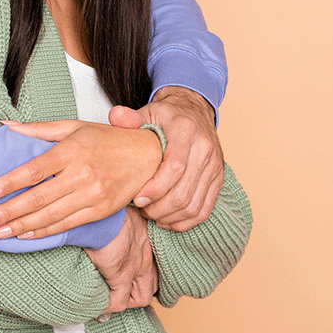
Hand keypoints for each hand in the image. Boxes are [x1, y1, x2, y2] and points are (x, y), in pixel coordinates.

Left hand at [0, 121, 161, 239]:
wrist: (147, 156)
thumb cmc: (107, 139)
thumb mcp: (73, 127)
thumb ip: (38, 130)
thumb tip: (4, 125)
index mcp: (72, 150)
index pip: (34, 169)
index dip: (9, 183)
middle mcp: (82, 174)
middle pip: (39, 198)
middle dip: (8, 212)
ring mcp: (92, 195)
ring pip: (51, 216)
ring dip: (21, 227)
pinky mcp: (100, 211)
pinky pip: (68, 225)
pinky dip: (44, 232)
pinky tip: (25, 235)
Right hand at [85, 206, 155, 316]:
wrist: (99, 212)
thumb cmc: (104, 209)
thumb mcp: (117, 213)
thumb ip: (116, 224)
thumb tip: (104, 227)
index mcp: (144, 239)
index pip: (152, 265)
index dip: (141, 276)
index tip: (128, 278)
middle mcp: (145, 256)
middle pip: (152, 286)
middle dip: (136, 293)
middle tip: (119, 292)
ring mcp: (135, 268)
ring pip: (141, 298)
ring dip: (124, 300)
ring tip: (109, 298)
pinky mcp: (120, 276)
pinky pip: (118, 302)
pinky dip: (108, 306)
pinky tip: (98, 303)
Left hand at [110, 87, 222, 230]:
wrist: (194, 111)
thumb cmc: (168, 115)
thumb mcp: (149, 111)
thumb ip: (131, 117)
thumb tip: (114, 116)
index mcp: (186, 131)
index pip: (175, 168)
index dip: (155, 189)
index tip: (137, 198)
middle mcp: (205, 149)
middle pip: (184, 192)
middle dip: (159, 208)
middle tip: (142, 209)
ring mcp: (214, 165)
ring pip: (194, 205)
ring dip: (170, 217)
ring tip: (152, 214)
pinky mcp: (218, 178)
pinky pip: (205, 209)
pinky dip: (186, 221)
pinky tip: (168, 220)